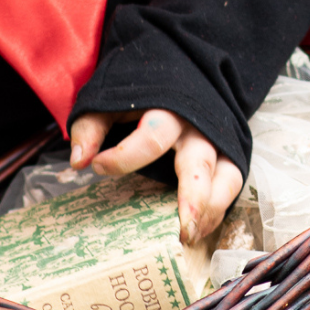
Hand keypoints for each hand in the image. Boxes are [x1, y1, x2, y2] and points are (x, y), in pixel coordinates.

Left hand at [69, 108, 242, 247]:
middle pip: (199, 163)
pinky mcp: (228, 155)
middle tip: (181, 230)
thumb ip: (91, 127)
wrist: (178, 72)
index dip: (123, 157)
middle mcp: (197, 128)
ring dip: (210, 211)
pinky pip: (230, 185)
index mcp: (167, 110)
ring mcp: (217, 142)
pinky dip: (217, 211)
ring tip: (190, 237)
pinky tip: (197, 230)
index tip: (98, 167)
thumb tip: (79, 161)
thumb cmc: (139, 93)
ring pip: (225, 178)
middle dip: (193, 198)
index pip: (151, 137)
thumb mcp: (109, 101)